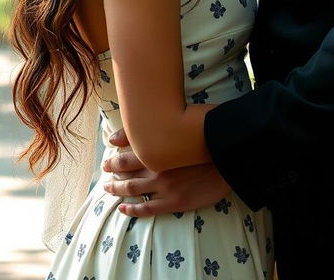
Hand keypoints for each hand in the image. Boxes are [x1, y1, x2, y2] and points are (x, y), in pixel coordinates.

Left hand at [103, 128, 230, 216]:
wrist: (228, 159)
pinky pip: (147, 209)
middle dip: (112, 172)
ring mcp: (164, 187)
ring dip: (117, 190)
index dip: (114, 156)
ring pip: (132, 191)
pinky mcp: (174, 202)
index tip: (108, 156)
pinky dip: (132, 210)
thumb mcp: (182, 124)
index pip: (127, 154)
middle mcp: (157, 168)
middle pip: (126, 172)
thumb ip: (156, 124)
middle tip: (104, 171)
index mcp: (157, 149)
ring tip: (107, 188)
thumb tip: (137, 122)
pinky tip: (123, 209)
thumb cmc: (206, 136)